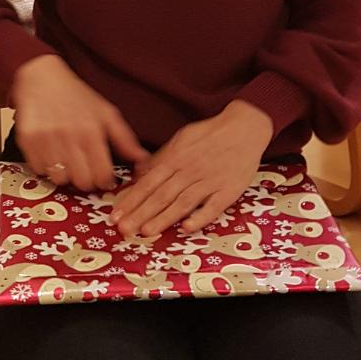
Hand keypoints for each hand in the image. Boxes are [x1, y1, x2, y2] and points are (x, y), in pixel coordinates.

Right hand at [9, 53, 147, 191]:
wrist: (42, 78)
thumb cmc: (77, 97)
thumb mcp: (107, 113)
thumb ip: (126, 140)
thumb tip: (144, 163)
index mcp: (92, 132)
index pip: (102, 175)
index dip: (105, 181)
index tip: (103, 177)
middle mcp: (69, 137)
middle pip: (81, 182)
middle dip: (86, 180)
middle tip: (84, 170)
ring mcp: (46, 140)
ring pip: (59, 179)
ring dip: (64, 174)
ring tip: (66, 160)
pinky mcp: (27, 141)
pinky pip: (38, 170)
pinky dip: (45, 167)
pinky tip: (51, 153)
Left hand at [111, 100, 274, 238]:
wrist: (245, 128)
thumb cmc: (211, 134)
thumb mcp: (182, 139)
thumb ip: (161, 158)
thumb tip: (139, 173)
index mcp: (177, 158)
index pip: (149, 182)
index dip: (132, 199)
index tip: (115, 214)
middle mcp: (190, 170)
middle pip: (162, 194)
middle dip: (141, 213)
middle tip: (123, 229)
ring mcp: (210, 181)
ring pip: (183, 202)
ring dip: (164, 218)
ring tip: (146, 231)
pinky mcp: (229, 190)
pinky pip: (214, 206)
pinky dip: (200, 217)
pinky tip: (187, 228)